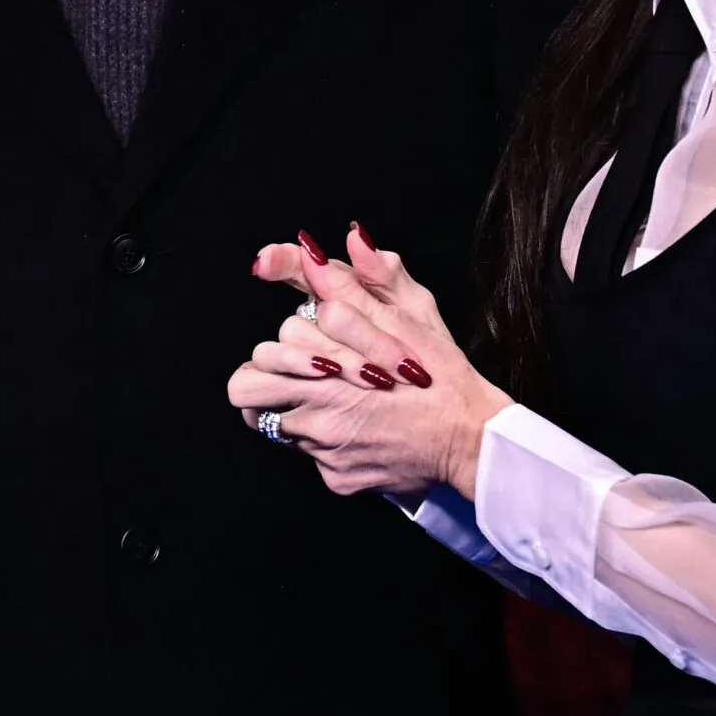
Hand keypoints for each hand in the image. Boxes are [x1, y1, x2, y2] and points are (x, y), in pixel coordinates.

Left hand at [226, 224, 513, 498]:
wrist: (470, 440)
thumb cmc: (442, 373)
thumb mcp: (414, 313)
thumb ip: (374, 276)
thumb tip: (352, 237)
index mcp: (331, 359)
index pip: (267, 347)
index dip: (285, 343)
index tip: (305, 346)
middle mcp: (319, 405)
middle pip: (246, 387)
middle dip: (264, 377)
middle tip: (295, 375)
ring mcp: (324, 447)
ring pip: (271, 423)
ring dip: (289, 408)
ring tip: (322, 400)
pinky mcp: (336, 478)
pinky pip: (308, 458)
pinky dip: (324, 444)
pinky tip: (356, 431)